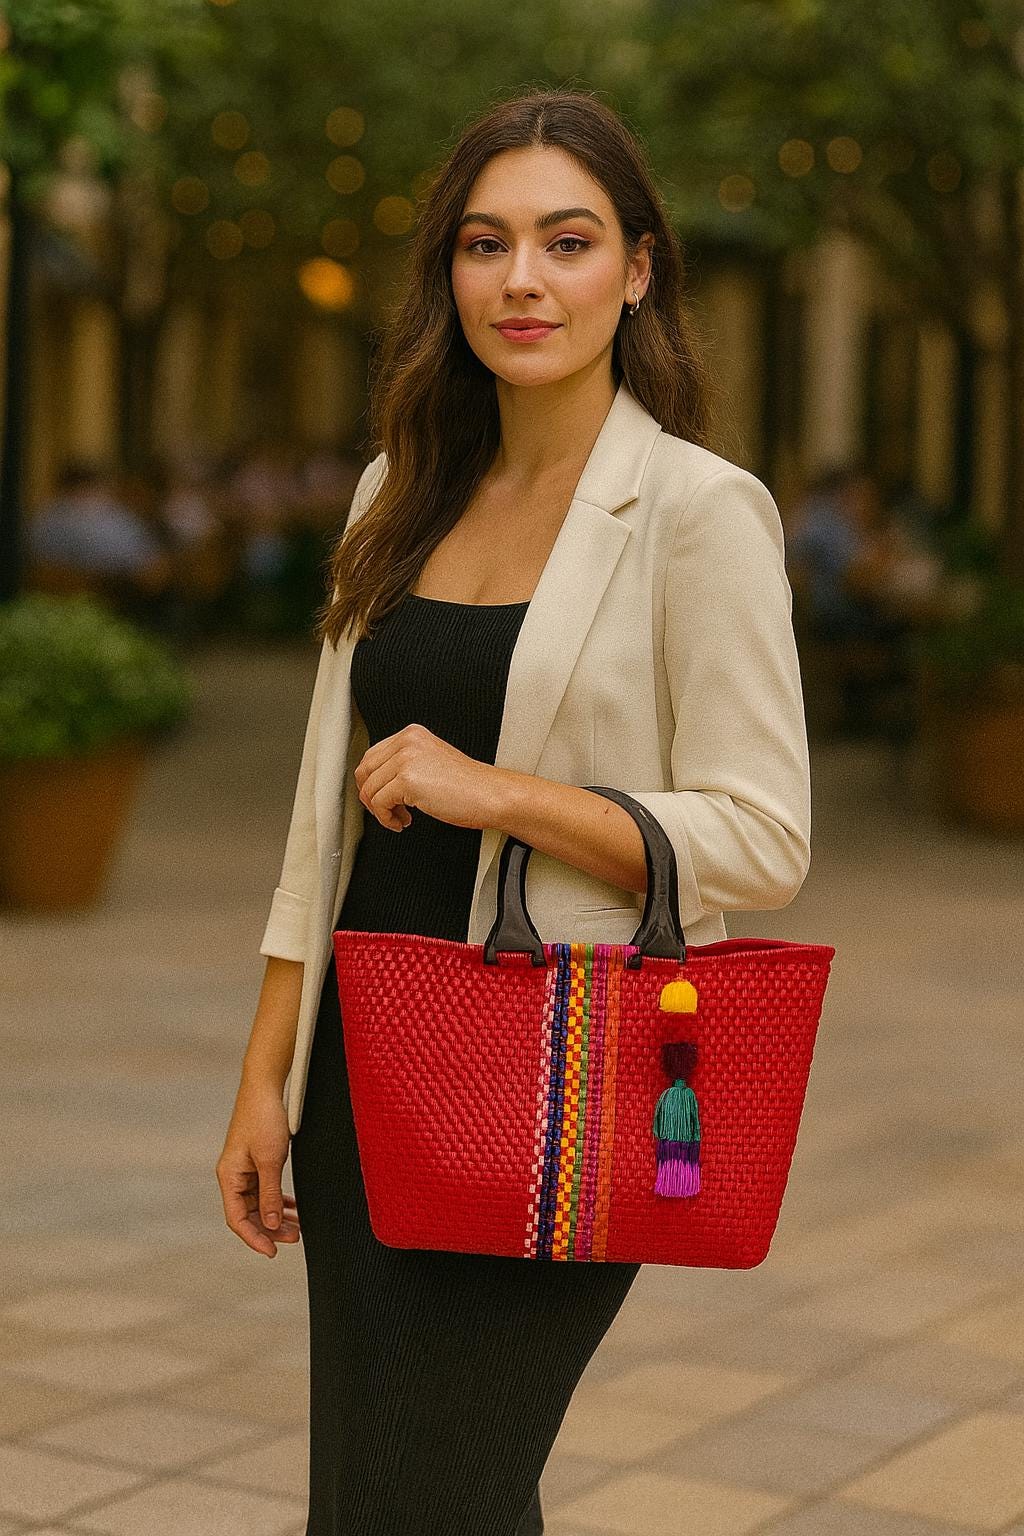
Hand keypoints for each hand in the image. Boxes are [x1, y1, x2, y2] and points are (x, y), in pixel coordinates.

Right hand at [216, 1084, 300, 1257]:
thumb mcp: (270, 1159)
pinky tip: (294, 1209)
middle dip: (270, 1229)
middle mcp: (234, 1176)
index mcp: (229, 1177)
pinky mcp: (256, 1161)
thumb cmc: (264, 1119)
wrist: (265, 1087)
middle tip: (295, 1238)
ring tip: (298, 1227)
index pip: (237, 1219)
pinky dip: (279, 1200)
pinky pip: (265, 1189)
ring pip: (259, 1203)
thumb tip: (271, 1225)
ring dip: (277, 1216)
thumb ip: (270, 1193)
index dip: (254, 1238)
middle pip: (249, 1214)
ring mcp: (245, 1169)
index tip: (272, 1252)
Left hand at [354, 722, 501, 831]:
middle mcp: (407, 741)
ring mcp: (406, 759)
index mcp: (412, 734)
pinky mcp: (407, 780)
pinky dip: (386, 819)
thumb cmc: (468, 786)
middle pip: (364, 771)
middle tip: (386, 810)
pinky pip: (379, 803)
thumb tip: (376, 782)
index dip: (372, 781)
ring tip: (399, 818)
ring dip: (380, 811)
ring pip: (369, 789)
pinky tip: (404, 822)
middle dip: (370, 796)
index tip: (382, 797)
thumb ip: (404, 764)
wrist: (490, 795)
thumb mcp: (431, 762)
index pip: (372, 755)